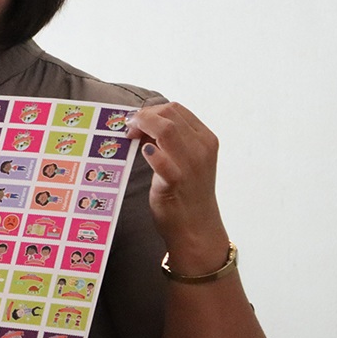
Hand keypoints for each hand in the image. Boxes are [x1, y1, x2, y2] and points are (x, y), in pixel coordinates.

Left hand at [125, 102, 229, 271]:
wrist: (196, 228)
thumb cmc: (187, 193)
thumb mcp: (186, 160)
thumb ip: (171, 141)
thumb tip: (143, 124)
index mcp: (206, 139)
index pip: (177, 109)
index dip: (152, 110)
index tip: (137, 120)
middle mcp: (202, 149)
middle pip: (169, 114)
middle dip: (144, 116)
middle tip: (129, 127)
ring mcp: (190, 165)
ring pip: (165, 128)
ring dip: (142, 126)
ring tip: (130, 136)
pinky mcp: (175, 181)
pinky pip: (159, 158)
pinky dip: (148, 152)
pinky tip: (143, 154)